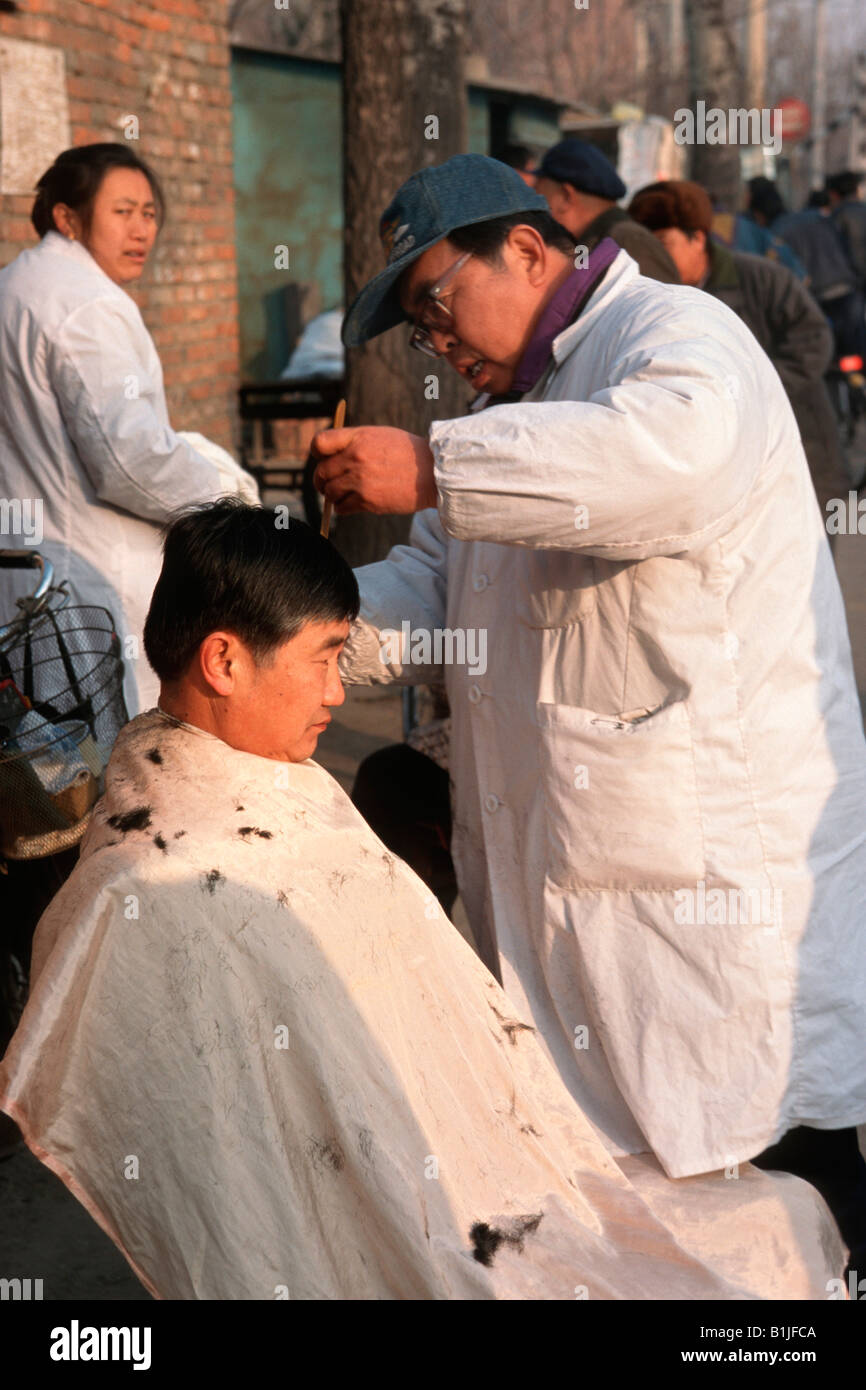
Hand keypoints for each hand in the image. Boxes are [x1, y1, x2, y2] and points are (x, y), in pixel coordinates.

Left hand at [312, 426, 436, 514]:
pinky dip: (343, 508)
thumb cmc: (409, 453)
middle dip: (322, 480)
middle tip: (328, 484)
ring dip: (332, 496)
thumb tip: (333, 455)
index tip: (324, 459)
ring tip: (342, 495)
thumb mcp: (380, 436)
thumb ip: (355, 442)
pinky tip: (351, 504)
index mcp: (357, 438)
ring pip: (329, 493)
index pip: (319, 443)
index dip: (317, 454)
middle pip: (321, 472)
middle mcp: (355, 458)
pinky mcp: (367, 501)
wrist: (433, 472)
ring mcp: (360, 480)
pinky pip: (342, 508)